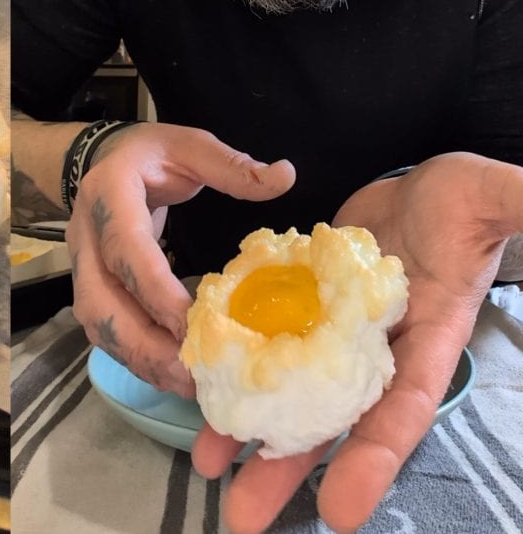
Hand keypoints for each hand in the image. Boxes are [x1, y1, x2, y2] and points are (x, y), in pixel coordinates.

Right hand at [67, 123, 294, 393]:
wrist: (100, 159)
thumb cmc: (150, 155)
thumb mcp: (189, 145)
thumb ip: (232, 165)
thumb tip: (285, 176)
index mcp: (108, 193)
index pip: (126, 248)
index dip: (156, 290)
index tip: (195, 324)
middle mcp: (85, 235)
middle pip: (100, 301)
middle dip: (143, 343)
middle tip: (191, 373)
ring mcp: (82, 266)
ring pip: (98, 325)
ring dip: (139, 359)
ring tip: (188, 386)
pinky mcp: (90, 288)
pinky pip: (106, 332)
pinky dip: (137, 358)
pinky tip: (173, 376)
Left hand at [192, 152, 522, 533]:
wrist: (414, 188)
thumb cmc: (459, 201)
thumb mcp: (489, 199)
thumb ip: (514, 208)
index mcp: (428, 343)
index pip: (403, 411)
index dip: (373, 460)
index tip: (338, 513)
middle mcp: (375, 350)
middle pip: (330, 418)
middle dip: (288, 467)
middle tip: (241, 516)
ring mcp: (332, 331)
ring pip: (286, 388)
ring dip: (246, 426)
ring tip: (204, 464)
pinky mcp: (300, 304)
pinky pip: (263, 337)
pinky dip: (233, 360)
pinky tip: (198, 382)